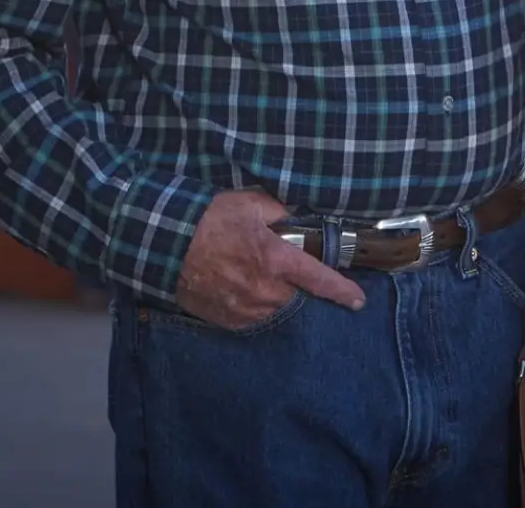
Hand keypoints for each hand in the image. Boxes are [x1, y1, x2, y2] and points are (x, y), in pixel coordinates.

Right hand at [173, 189, 365, 329]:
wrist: (166, 243)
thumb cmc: (209, 219)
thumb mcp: (250, 204)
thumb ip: (280, 212)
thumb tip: (295, 218)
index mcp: (276, 259)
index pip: (320, 280)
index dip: (343, 292)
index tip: (358, 300)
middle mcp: (265, 289)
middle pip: (299, 298)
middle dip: (300, 288)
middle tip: (286, 273)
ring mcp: (245, 308)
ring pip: (277, 310)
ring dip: (277, 298)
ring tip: (261, 281)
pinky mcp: (227, 320)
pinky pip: (253, 319)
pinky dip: (256, 308)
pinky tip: (245, 291)